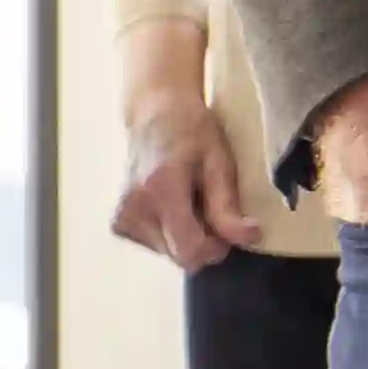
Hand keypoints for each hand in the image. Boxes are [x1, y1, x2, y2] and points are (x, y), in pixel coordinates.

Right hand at [110, 97, 258, 270]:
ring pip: (169, 253)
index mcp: (159, 191)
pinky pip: (155, 245)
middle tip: (214, 211)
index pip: (188, 250)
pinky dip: (171, 233)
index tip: (232, 229)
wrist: (154, 113)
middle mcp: (133, 209)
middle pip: (179, 256)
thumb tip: (249, 238)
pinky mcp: (118, 222)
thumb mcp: (220, 162)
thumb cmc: (193, 131)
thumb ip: (227, 204)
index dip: (217, 248)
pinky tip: (176, 208)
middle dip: (204, 242)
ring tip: (193, 203)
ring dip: (188, 236)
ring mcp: (122, 217)